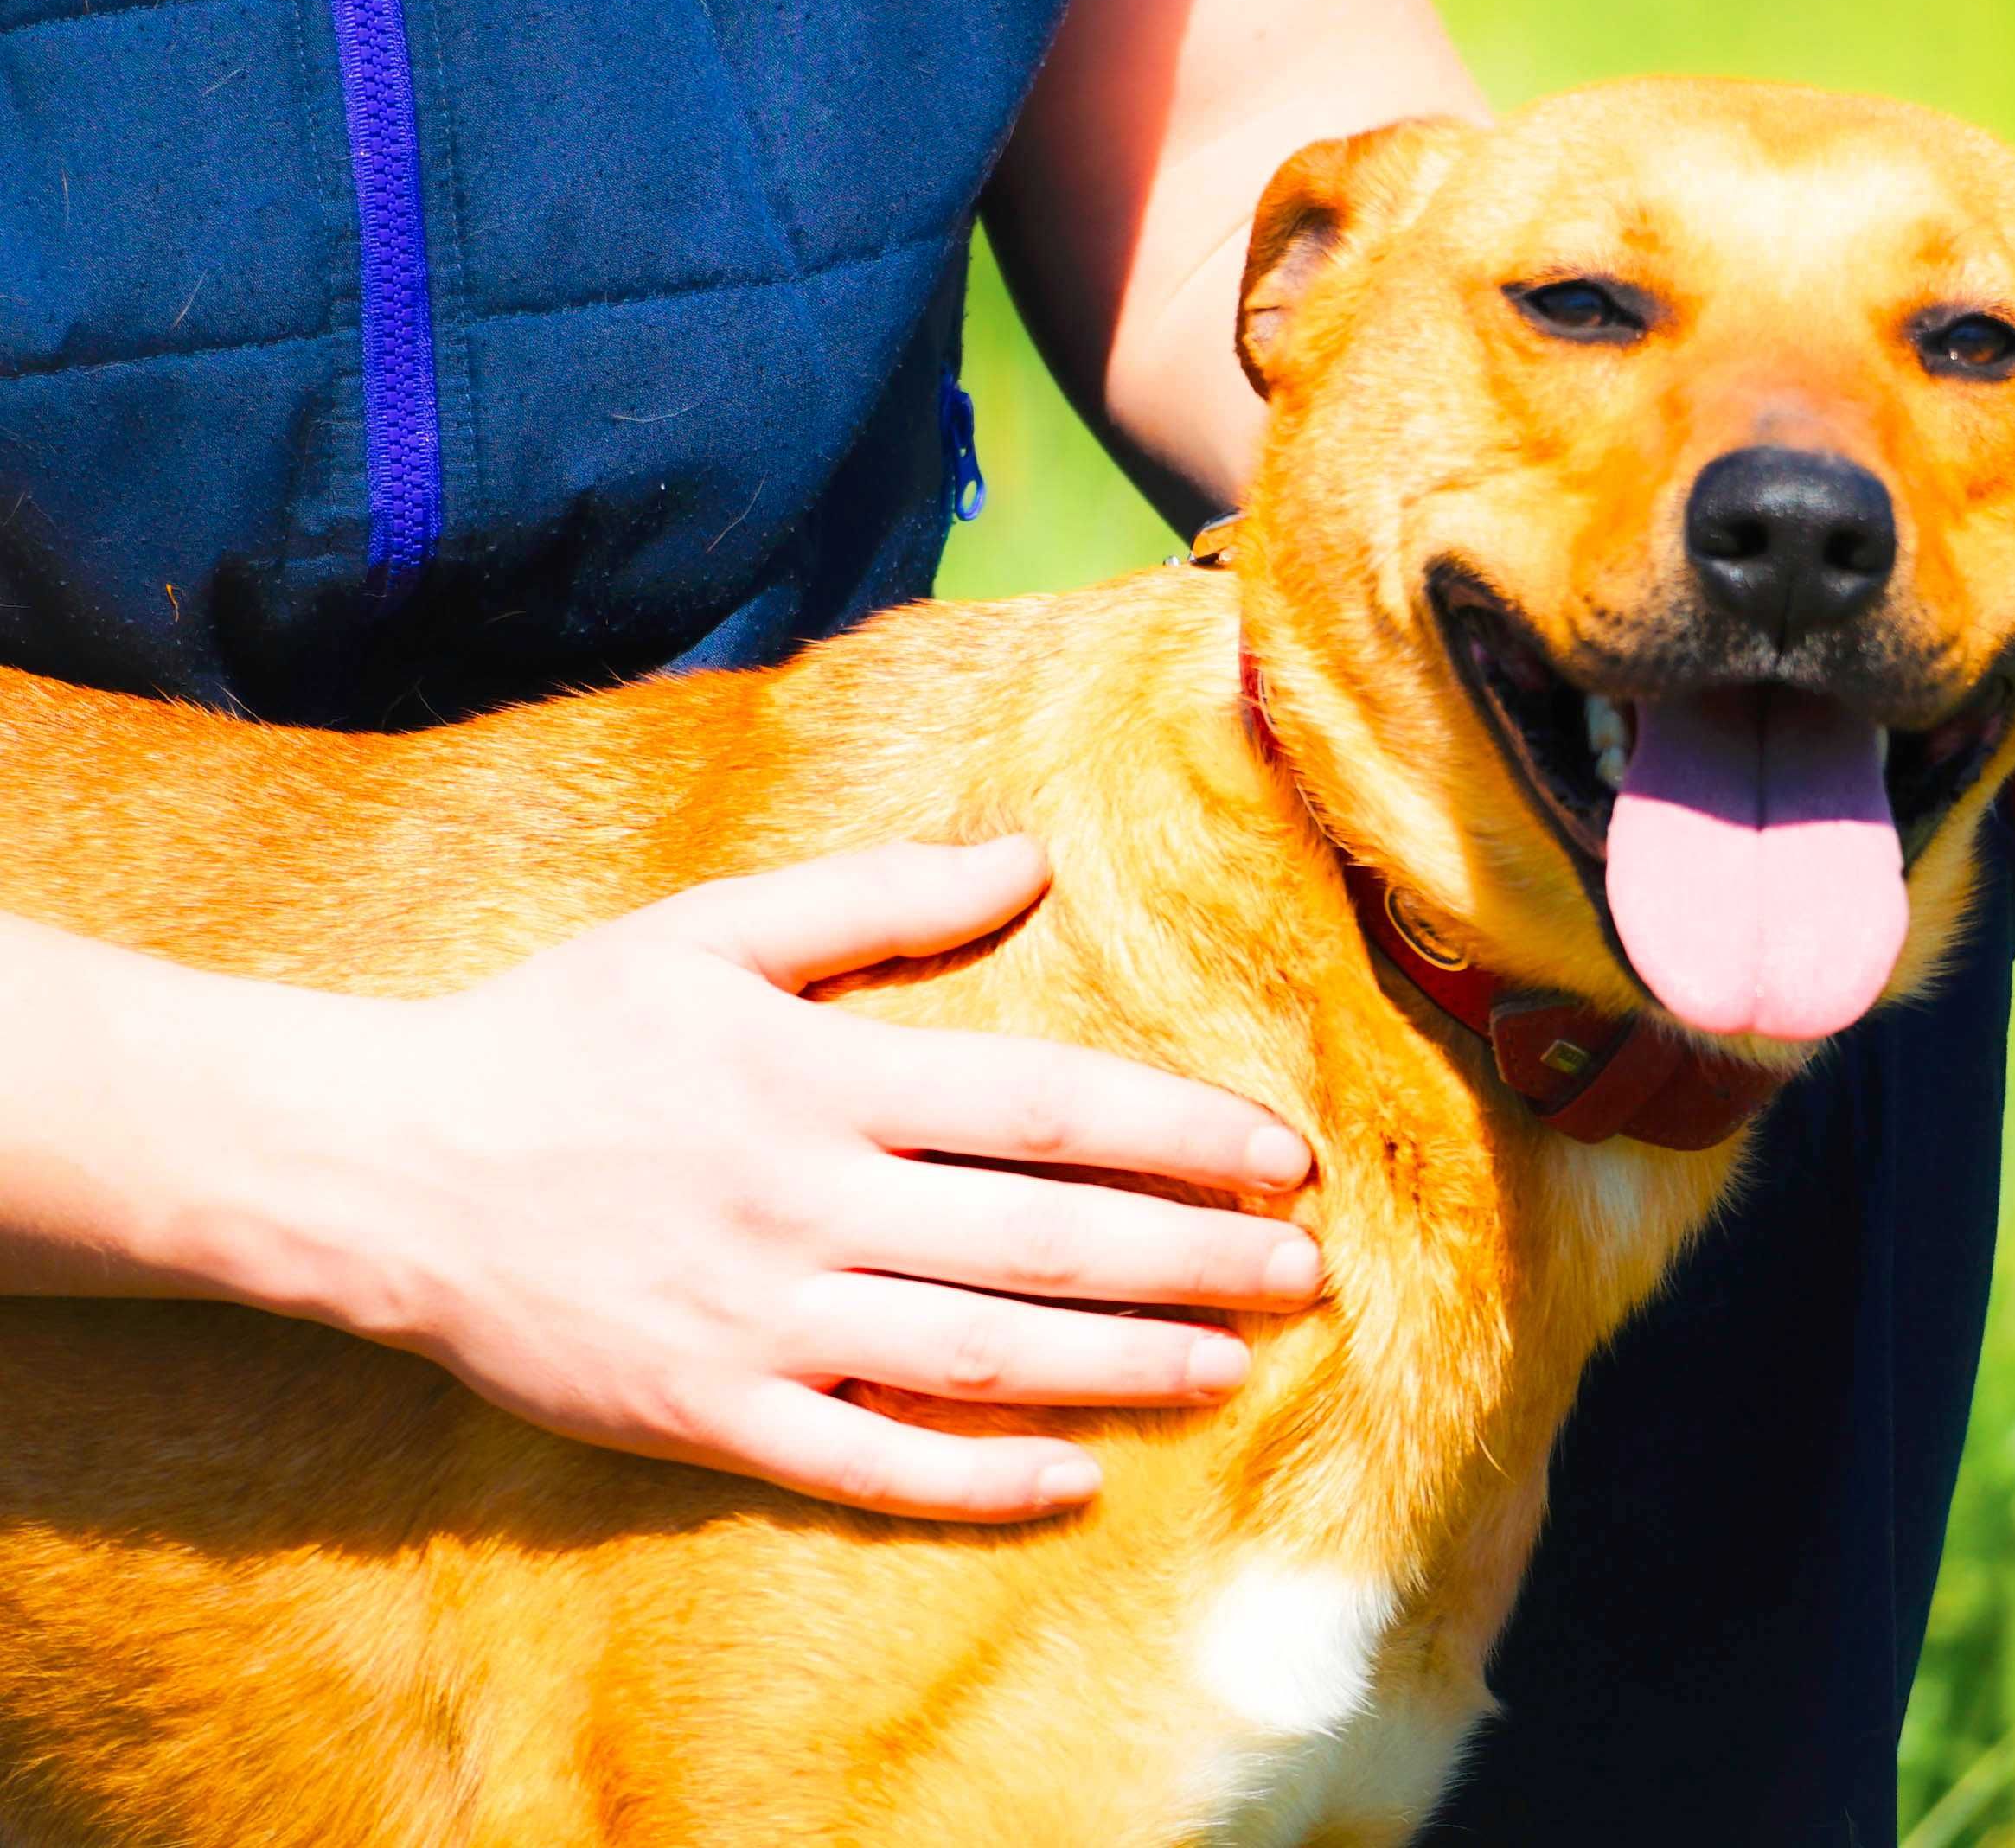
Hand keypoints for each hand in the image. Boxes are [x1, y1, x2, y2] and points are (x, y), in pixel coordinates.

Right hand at [291, 839, 1320, 1522]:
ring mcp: (762, 1322)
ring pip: (982, 1355)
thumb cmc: (558, 1030)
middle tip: (1308, 1270)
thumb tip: (1033, 858)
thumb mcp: (711, 928)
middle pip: (1047, 1239)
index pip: (1054, 1109)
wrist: (381, 1169)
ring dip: (1123, 1363)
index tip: (1285, 1158)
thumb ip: (878, 894)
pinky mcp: (708, 1418)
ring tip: (1234, 1364)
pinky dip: (974, 1481)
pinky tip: (1073, 1481)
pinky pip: (865, 1463)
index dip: (1187, 1135)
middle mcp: (811, 1203)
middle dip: (1195, 1256)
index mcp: (826, 1075)